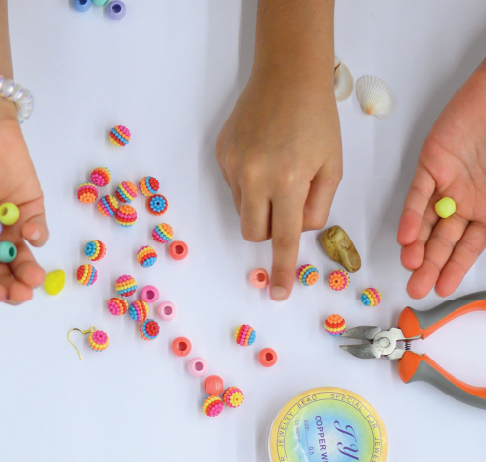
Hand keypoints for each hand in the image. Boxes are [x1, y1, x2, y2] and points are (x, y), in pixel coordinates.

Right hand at [0, 92, 48, 301]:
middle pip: (0, 275)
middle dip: (10, 288)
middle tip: (21, 294)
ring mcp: (8, 228)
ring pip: (22, 260)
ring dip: (29, 272)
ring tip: (34, 278)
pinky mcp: (30, 212)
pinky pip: (37, 233)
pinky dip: (37, 236)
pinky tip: (30, 232)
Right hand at [216, 67, 341, 299]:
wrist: (286, 74)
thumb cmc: (318, 120)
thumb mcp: (333, 167)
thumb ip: (317, 207)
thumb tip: (296, 231)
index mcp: (287, 180)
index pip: (283, 239)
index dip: (281, 270)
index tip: (278, 294)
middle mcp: (253, 177)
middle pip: (253, 232)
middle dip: (270, 231)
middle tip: (287, 203)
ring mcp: (232, 166)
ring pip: (243, 210)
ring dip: (261, 205)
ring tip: (276, 169)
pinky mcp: (220, 155)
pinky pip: (234, 187)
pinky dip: (250, 184)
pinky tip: (262, 157)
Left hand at [398, 62, 485, 298]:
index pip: (467, 247)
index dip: (454, 269)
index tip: (441, 289)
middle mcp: (465, 202)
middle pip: (443, 240)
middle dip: (430, 265)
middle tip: (417, 288)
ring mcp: (447, 185)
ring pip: (427, 222)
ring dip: (418, 245)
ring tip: (410, 266)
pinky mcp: (432, 166)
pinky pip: (420, 195)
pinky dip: (413, 216)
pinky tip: (408, 237)